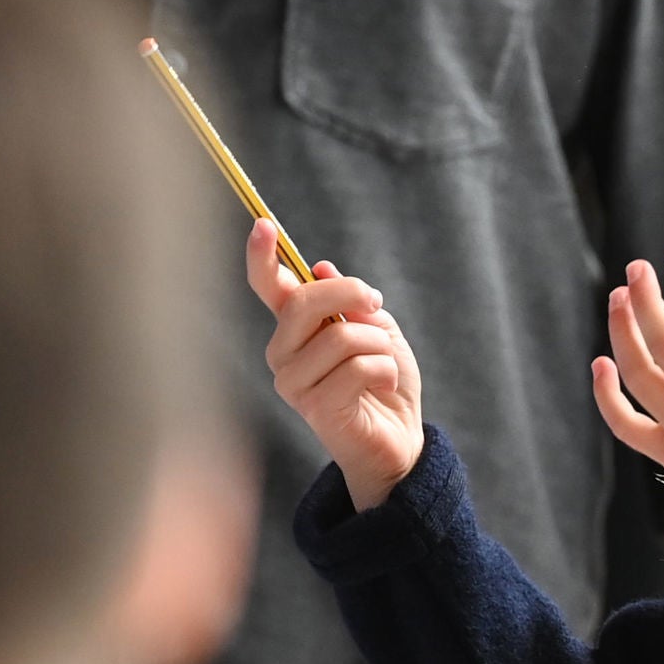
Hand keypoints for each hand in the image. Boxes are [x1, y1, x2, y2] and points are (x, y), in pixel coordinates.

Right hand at [245, 218, 423, 509]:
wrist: (401, 439)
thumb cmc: (385, 382)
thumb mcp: (377, 330)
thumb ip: (350, 302)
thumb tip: (320, 266)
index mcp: (295, 329)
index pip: (269, 288)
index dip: (262, 257)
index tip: (264, 224)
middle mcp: (284, 354)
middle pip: (304, 303)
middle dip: (350, 293)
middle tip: (377, 302)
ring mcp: (293, 383)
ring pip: (340, 336)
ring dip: (378, 344)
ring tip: (384, 363)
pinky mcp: (315, 408)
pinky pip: (358, 368)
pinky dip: (385, 370)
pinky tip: (384, 387)